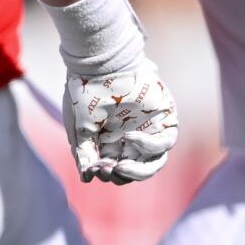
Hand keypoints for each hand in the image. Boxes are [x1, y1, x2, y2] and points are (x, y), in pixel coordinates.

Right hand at [62, 56, 177, 182]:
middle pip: (134, 170)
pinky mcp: (164, 119)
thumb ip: (84, 153)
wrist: (100, 65)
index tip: (94, 169)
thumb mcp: (79, 129)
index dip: (106, 174)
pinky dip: (148, 146)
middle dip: (120, 176)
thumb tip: (87, 178)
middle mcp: (131, 139)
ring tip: (120, 167)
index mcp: (111, 142)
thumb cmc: (85, 94)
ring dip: (138, 171)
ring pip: (154, 163)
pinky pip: (165, 142)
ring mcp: (150, 130)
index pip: (114, 169)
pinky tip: (129, 136)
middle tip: (107, 169)